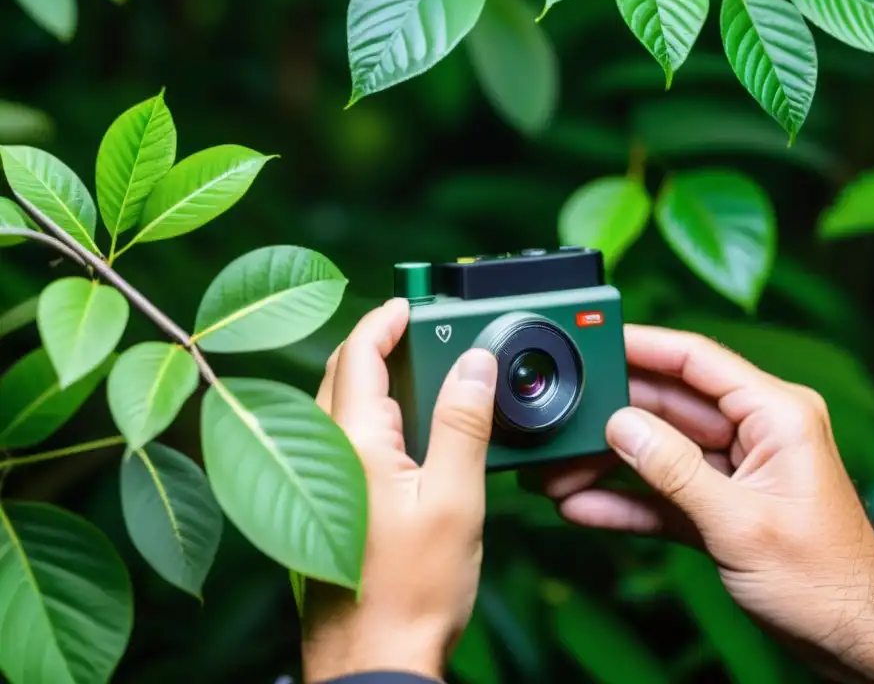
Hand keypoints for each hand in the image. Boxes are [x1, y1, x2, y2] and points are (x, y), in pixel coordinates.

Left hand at [302, 298, 498, 682]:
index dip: (385, 317)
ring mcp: (323, 483)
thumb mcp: (455, 499)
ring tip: (426, 373)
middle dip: (380, 343)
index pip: (357, 352)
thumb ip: (464, 423)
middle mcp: (324, 455)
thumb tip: (474, 362)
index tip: (413, 302)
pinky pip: (348, 441)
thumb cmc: (411, 594)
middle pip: (343, 373)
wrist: (375, 663)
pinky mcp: (329, 508)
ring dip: (378, 380)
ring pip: (343, 407)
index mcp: (351, 442)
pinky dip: (377, 418)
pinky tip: (412, 434)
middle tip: (423, 330)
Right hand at [527, 325, 873, 683]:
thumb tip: (621, 426)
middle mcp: (755, 431)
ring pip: (659, 450)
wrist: (852, 640)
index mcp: (776, 414)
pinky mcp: (719, 504)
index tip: (595, 339)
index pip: (698, 360)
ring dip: (609, 463)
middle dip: (613, 415)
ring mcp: (735, 468)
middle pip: (669, 405)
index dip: (643, 345)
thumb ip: (676, 471)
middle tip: (560, 416)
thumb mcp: (741, 523)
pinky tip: (582, 505)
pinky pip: (663, 491)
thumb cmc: (824, 581)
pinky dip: (626, 500)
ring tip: (556, 470)